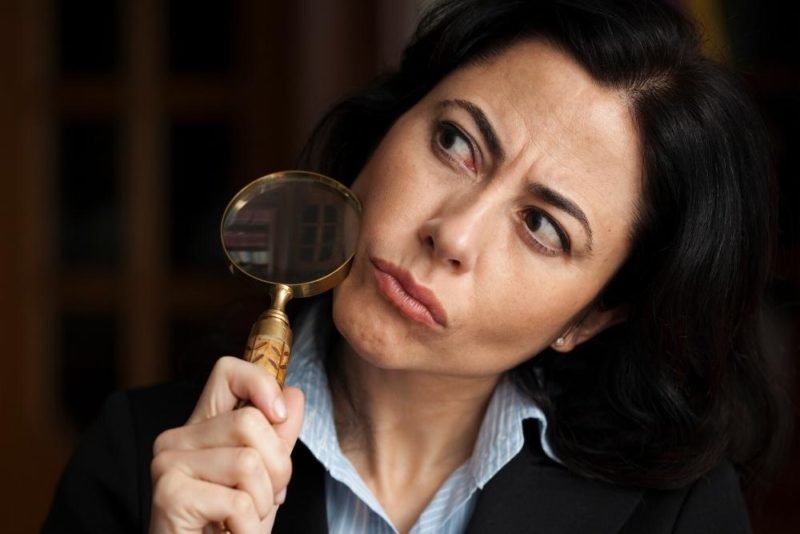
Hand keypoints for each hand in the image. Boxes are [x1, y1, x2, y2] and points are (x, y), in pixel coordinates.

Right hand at [149, 356, 303, 532]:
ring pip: (248, 462)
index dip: (261, 383)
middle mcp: (177, 439)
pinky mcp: (169, 494)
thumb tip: (293, 394)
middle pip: (250, 422)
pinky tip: (232, 532)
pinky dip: (248, 526)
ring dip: (262, 502)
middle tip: (265, 499)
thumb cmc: (230, 528)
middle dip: (277, 467)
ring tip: (244, 521)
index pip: (227, 372)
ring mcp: (168, 464)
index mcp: (201, 429)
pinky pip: (238, 500)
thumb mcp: (264, 479)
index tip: (279, 417)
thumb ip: (278, 438)